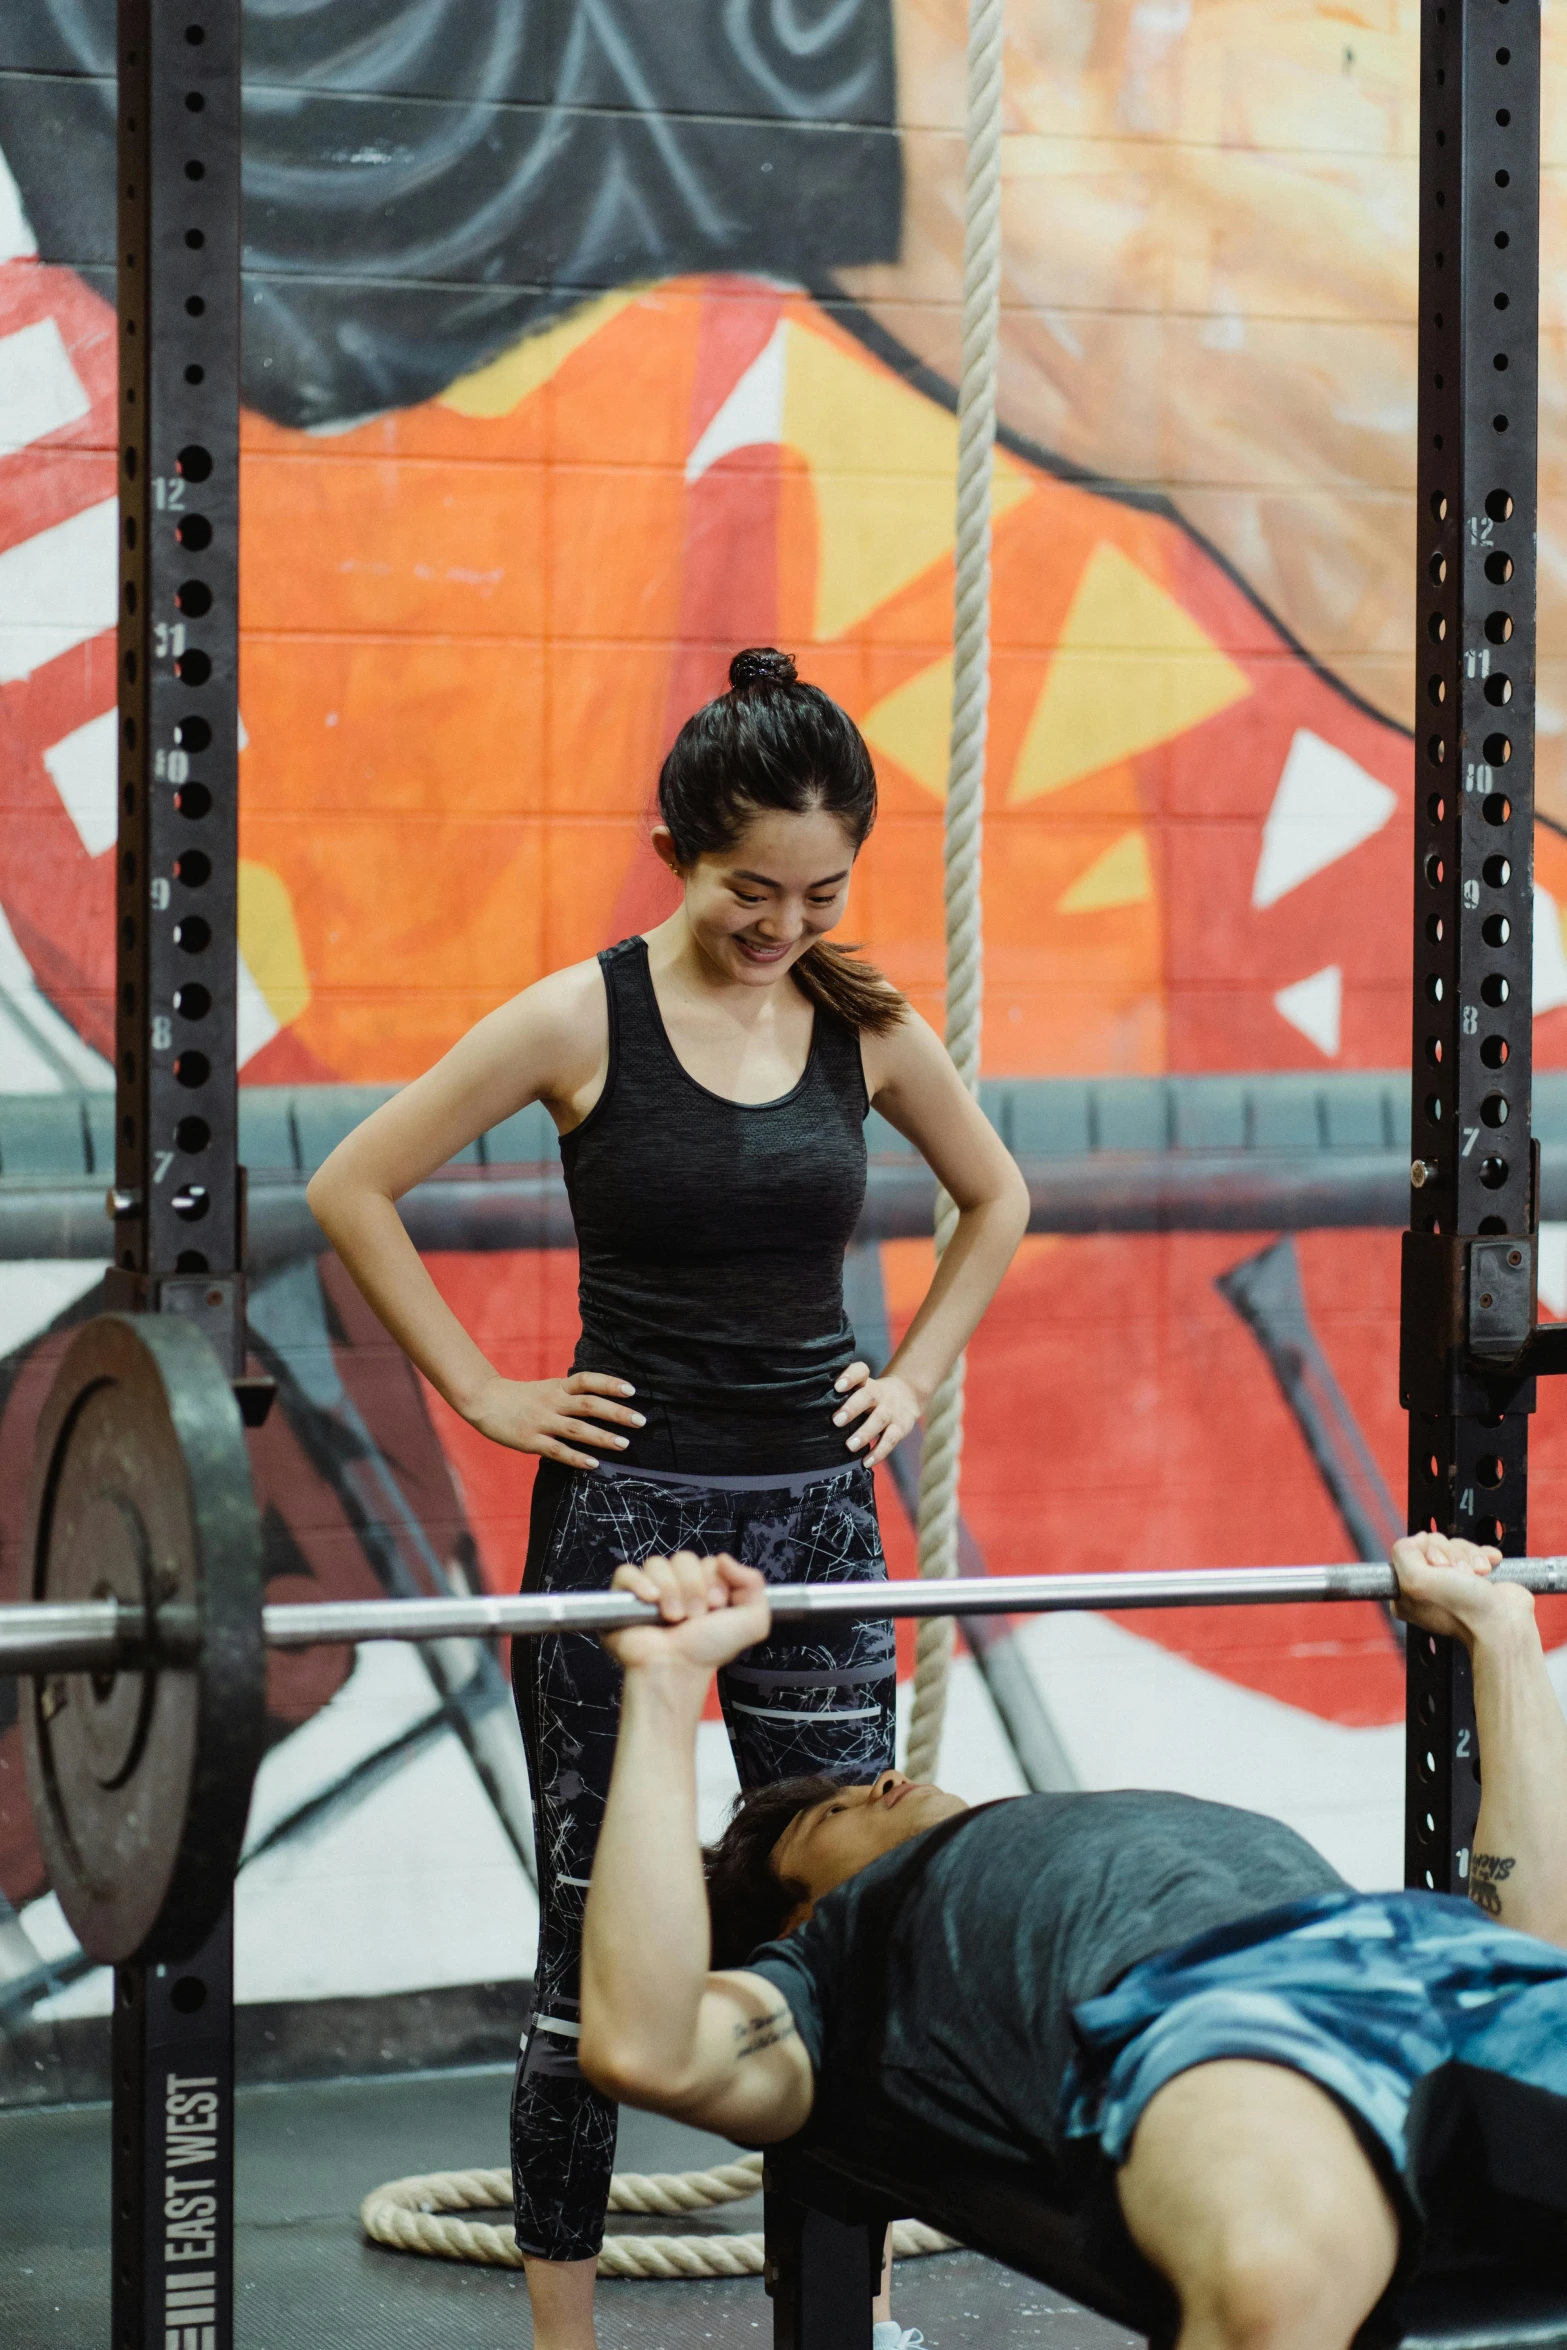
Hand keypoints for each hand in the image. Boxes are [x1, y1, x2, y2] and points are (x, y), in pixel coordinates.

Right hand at [463, 1371, 644, 1469]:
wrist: (484, 1402)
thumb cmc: (522, 1397)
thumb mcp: (548, 1388)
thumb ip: (571, 1394)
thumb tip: (604, 1400)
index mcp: (557, 1387)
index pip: (586, 1380)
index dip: (609, 1383)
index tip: (632, 1390)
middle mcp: (552, 1402)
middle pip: (588, 1404)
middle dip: (615, 1412)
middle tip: (640, 1421)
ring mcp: (541, 1422)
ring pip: (576, 1429)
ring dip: (602, 1437)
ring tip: (624, 1444)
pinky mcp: (531, 1442)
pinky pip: (557, 1451)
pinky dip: (576, 1458)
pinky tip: (594, 1464)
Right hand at [603, 1552, 771, 1677]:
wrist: (677, 1671)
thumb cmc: (708, 1650)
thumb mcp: (752, 1621)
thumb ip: (754, 1583)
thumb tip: (723, 1558)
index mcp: (704, 1586)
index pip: (708, 1561)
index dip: (714, 1580)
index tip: (716, 1606)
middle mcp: (677, 1585)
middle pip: (684, 1558)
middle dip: (694, 1587)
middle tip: (695, 1616)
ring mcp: (649, 1590)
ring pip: (657, 1563)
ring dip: (671, 1590)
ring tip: (674, 1618)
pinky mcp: (623, 1598)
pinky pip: (626, 1572)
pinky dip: (640, 1583)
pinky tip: (652, 1600)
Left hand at [831, 1363, 919, 1466]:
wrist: (906, 1397)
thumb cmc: (868, 1396)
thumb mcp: (860, 1389)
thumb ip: (839, 1396)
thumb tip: (806, 1409)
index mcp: (866, 1383)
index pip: (860, 1371)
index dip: (851, 1376)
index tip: (837, 1386)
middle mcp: (879, 1395)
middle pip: (868, 1396)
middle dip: (852, 1408)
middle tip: (836, 1420)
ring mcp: (891, 1411)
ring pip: (879, 1420)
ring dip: (864, 1433)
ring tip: (849, 1446)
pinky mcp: (900, 1428)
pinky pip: (891, 1440)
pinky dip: (879, 1453)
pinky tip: (866, 1462)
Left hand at [1390, 1533, 1534, 1651]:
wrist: (1504, 1623)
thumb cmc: (1463, 1609)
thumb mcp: (1415, 1580)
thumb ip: (1404, 1552)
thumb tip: (1419, 1538)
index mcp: (1406, 1593)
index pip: (1408, 1551)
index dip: (1426, 1553)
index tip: (1437, 1568)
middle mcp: (1428, 1588)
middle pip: (1433, 1545)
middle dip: (1450, 1555)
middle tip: (1458, 1575)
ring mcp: (1453, 1583)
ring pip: (1455, 1547)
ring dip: (1469, 1557)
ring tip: (1476, 1576)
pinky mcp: (1475, 1578)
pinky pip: (1475, 1552)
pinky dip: (1483, 1556)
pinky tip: (1487, 1568)